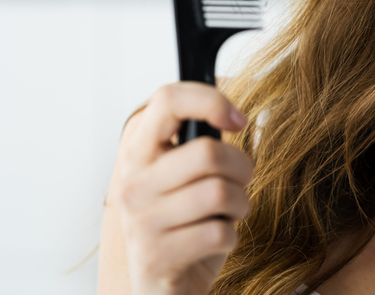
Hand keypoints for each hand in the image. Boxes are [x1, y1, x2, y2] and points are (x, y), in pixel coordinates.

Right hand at [111, 82, 252, 294]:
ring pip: (220, 192)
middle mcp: (133, 182)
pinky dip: (230, 237)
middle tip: (237, 183)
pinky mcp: (156, 256)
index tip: (238, 120)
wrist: (162, 287)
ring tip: (226, 214)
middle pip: (208, 152)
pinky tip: (214, 242)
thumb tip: (231, 109)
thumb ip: (198, 141)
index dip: (211, 100)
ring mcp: (140, 221)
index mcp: (138, 151)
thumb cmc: (183, 223)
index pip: (167, 99)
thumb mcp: (184, 175)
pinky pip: (219, 232)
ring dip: (239, 205)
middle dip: (241, 168)